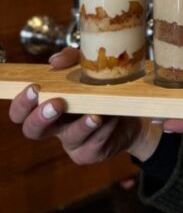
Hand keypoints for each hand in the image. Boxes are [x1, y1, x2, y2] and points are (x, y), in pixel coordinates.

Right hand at [8, 47, 160, 163]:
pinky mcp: (89, 153)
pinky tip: (113, 118)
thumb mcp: (88, 67)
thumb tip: (55, 61)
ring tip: (96, 114)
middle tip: (57, 103)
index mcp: (48, 105)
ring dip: (83, 124)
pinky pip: (93, 144)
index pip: (22, 110)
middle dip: (41, 117)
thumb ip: (71, 59)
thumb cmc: (102, 88)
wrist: (131, 112)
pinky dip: (104, 130)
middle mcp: (55, 126)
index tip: (35, 88)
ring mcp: (71, 142)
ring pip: (69, 137)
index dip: (22, 102)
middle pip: (32, 130)